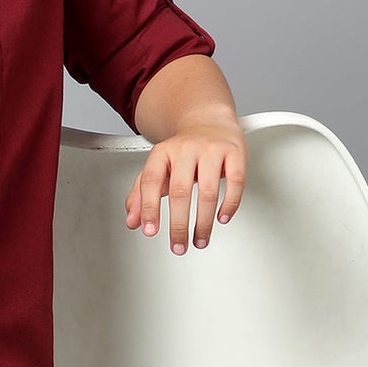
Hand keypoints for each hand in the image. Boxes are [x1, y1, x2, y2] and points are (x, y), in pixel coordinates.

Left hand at [125, 120, 245, 252]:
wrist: (209, 121)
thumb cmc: (183, 151)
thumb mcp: (158, 168)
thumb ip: (141, 194)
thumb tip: (132, 221)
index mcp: (163, 152)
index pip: (151, 181)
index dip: (149, 208)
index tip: (150, 231)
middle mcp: (186, 149)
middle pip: (180, 191)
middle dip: (179, 225)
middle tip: (179, 246)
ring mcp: (211, 149)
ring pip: (208, 192)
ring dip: (204, 222)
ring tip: (200, 240)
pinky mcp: (234, 152)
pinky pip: (235, 182)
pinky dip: (229, 205)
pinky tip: (222, 218)